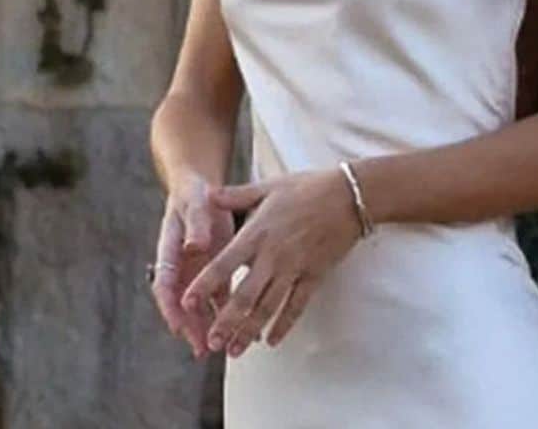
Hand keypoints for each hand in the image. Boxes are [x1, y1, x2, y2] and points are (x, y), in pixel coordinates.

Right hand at [149, 172, 235, 357]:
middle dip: (191, 327)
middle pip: (181, 303)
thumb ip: (196, 224)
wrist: (202, 192)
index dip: (171, 306)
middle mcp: (180, 267)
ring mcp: (196, 273)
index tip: (177, 325)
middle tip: (202, 347)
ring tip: (221, 347)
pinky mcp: (214, 272)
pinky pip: (219, 296)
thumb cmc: (195, 195)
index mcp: (169, 251)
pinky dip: (227, 312)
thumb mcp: (196, 203)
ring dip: (209, 326)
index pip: (165, 284)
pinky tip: (241, 327)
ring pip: (200, 305)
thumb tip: (194, 245)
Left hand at [180, 169, 362, 357]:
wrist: (349, 195)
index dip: (205, 285)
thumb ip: (236, 195)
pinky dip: (284, 324)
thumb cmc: (308, 187)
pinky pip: (297, 305)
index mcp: (257, 233)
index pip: (224, 264)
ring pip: (268, 306)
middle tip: (211, 342)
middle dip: (226, 322)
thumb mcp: (269, 187)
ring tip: (234, 351)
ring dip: (250, 331)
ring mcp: (294, 268)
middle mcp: (273, 255)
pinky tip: (272, 340)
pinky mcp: (314, 275)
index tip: (188, 303)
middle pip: (244, 295)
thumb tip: (208, 195)